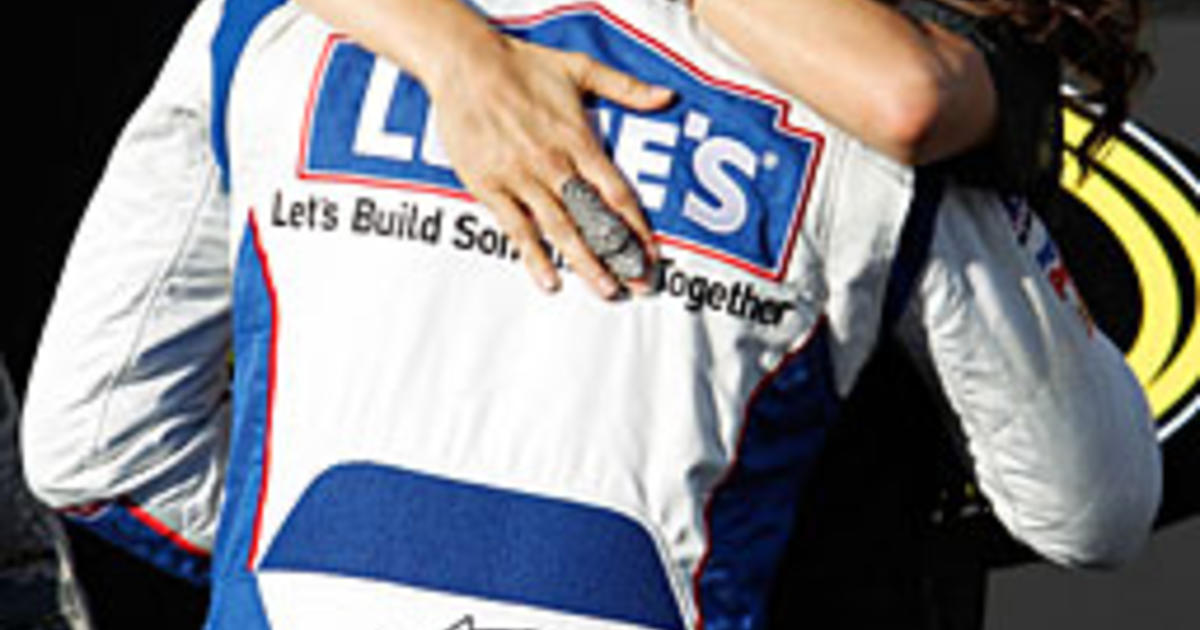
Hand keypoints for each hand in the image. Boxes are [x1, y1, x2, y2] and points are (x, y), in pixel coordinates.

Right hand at [424, 35, 673, 297]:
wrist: (465, 64)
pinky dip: (533, 255)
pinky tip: (548, 280)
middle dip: (618, 255)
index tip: (653, 254)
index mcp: (578, 139)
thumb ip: (626, 87)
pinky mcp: (489, 186)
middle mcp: (553, 163)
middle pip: (593, 218)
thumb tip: (668, 97)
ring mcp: (520, 177)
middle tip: (639, 286)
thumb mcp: (581, 68)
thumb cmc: (524, 65)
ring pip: (559, 228)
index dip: (638, 227)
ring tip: (605, 290)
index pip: (616, 192)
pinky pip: (516, 227)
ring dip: (584, 262)